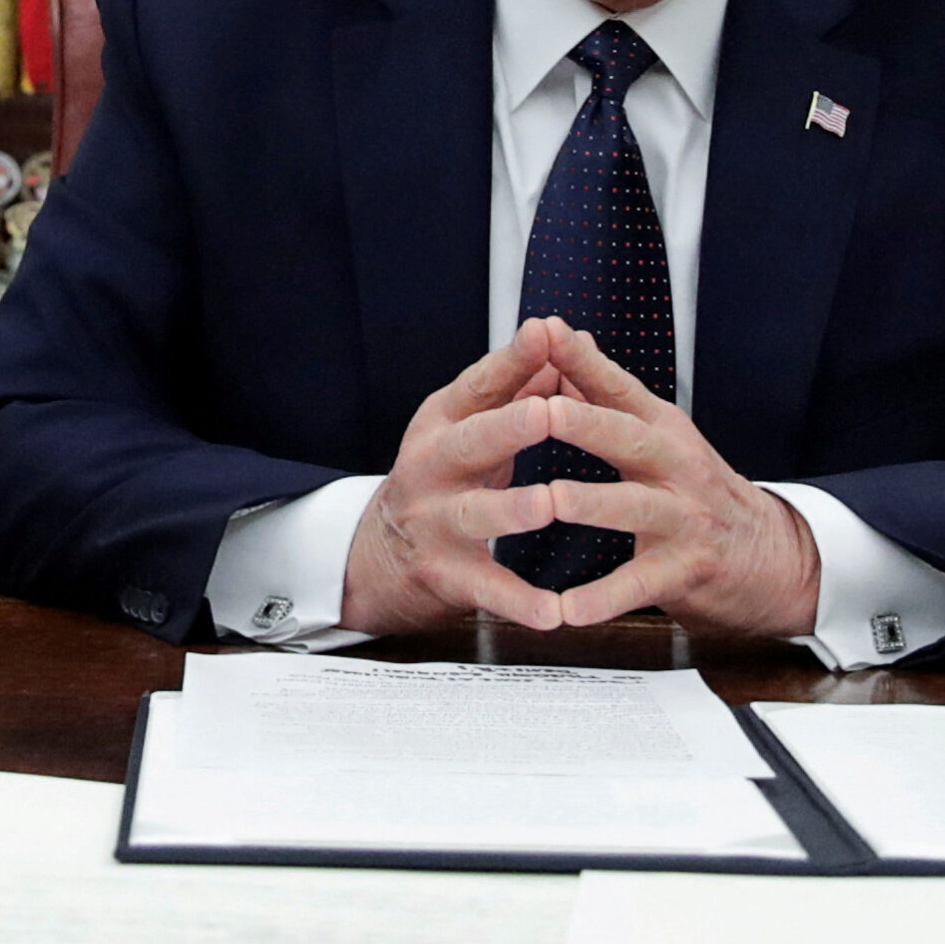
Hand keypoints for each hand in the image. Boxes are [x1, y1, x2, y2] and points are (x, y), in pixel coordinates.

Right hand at [339, 319, 569, 634]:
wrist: (381, 555)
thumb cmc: (446, 475)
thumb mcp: (470, 426)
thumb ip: (517, 386)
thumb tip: (564, 336)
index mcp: (443, 422)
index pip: (479, 384)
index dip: (512, 359)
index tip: (544, 332)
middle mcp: (432, 466)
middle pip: (471, 442)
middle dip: (508, 427)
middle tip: (546, 413)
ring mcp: (436, 522)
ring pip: (477, 514)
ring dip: (513, 509)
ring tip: (548, 504)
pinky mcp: (446, 574)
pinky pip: (487, 588)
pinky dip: (520, 602)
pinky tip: (552, 611)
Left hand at [536, 324, 820, 635]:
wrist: (771, 555)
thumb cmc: (700, 492)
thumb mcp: (660, 437)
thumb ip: (608, 395)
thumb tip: (569, 341)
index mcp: (663, 430)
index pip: (619, 387)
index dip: (582, 359)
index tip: (545, 331)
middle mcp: (676, 466)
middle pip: (629, 438)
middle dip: (585, 422)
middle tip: (542, 410)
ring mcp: (684, 518)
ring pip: (635, 506)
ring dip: (591, 502)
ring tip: (551, 499)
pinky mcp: (686, 570)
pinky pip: (638, 585)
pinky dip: (602, 598)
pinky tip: (567, 609)